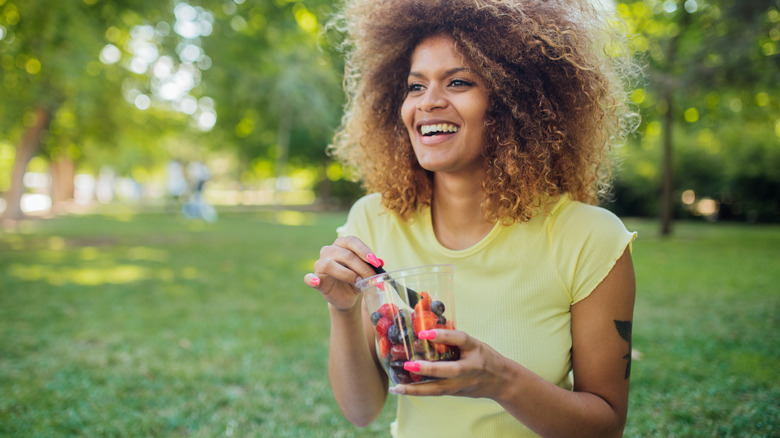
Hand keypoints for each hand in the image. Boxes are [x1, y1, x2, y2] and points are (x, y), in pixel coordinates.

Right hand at [304, 236, 381, 311]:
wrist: (347, 296)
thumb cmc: (356, 279)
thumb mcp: (365, 271)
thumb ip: (370, 266)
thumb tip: (380, 263)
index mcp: (341, 244)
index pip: (351, 241)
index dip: (364, 250)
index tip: (376, 262)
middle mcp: (329, 251)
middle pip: (345, 254)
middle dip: (362, 267)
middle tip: (372, 277)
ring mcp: (319, 265)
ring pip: (329, 264)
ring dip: (347, 274)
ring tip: (358, 282)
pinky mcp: (315, 279)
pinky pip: (309, 278)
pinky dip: (311, 279)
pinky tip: (316, 282)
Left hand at [389, 329, 511, 399]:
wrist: (502, 381)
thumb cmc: (484, 357)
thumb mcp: (473, 344)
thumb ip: (453, 339)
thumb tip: (425, 327)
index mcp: (475, 349)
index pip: (460, 339)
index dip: (443, 335)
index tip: (424, 332)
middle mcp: (471, 367)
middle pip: (449, 370)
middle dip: (428, 369)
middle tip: (408, 364)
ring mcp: (464, 383)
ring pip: (439, 389)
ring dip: (417, 389)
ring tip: (397, 387)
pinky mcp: (457, 393)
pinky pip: (436, 393)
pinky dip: (419, 392)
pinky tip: (402, 390)